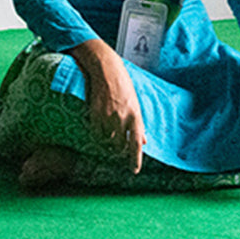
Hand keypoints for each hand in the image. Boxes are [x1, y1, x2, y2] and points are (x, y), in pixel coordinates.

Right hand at [84, 48, 145, 174]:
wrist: (106, 69)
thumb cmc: (123, 85)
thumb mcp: (136, 103)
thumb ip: (139, 124)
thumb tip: (144, 141)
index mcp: (136, 115)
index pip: (136, 143)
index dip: (135, 159)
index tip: (134, 170)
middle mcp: (122, 118)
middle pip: (120, 145)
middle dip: (120, 150)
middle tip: (118, 149)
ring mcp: (107, 116)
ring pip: (107, 140)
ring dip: (109, 142)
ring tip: (109, 134)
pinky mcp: (94, 114)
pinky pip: (96, 132)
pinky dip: (98, 134)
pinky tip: (99, 128)